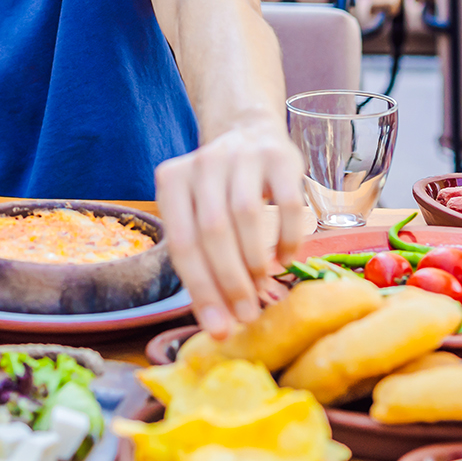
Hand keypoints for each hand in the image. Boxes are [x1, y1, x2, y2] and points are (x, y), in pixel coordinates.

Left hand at [155, 127, 308, 338]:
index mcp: (172, 181)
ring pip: (246, 216)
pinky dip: (288, 239)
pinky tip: (286, 260)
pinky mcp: (279, 156)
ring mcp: (241, 155)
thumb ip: (202, 261)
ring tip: (263, 287)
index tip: (220, 328)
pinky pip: (287, 203)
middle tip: (246, 315)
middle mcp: (203, 163)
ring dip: (256, 262)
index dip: (201, 290)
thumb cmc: (218, 190)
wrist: (248, 132)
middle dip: (231, 282)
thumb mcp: (197, 214)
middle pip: (213, 232)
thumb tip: (219, 324)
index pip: (183, 244)